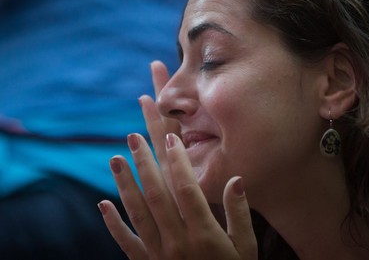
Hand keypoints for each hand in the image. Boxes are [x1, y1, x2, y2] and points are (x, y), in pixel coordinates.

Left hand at [99, 132, 256, 259]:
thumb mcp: (246, 248)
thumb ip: (239, 214)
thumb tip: (236, 179)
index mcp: (204, 234)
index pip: (186, 189)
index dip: (178, 162)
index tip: (170, 139)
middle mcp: (177, 242)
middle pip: (156, 195)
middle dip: (144, 163)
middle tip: (133, 138)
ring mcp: (159, 255)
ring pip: (138, 213)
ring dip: (125, 185)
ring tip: (115, 159)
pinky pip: (126, 243)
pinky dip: (113, 224)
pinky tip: (103, 204)